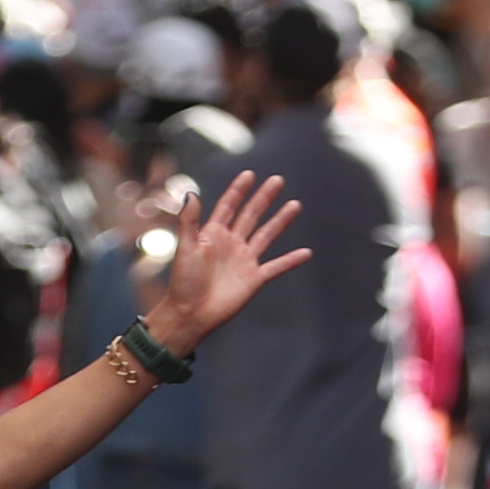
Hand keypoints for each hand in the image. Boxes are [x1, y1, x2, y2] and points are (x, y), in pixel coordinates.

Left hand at [138, 169, 304, 353]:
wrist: (191, 314)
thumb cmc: (183, 283)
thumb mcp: (184, 247)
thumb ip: (188, 221)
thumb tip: (191, 193)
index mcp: (213, 234)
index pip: (228, 206)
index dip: (238, 191)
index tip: (249, 174)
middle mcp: (231, 244)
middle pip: (251, 215)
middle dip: (264, 198)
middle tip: (278, 180)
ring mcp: (244, 260)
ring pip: (266, 235)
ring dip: (281, 221)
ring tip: (295, 204)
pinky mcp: (254, 279)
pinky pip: (276, 267)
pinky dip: (291, 260)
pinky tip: (306, 253)